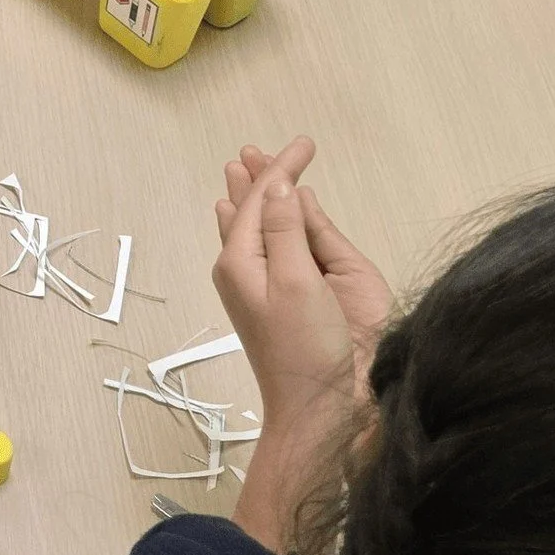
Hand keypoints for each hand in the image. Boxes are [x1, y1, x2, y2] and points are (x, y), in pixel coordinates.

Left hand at [211, 136, 354, 435]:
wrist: (315, 412)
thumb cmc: (307, 348)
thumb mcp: (297, 280)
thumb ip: (288, 229)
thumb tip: (279, 184)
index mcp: (240, 260)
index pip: (261, 199)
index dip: (282, 167)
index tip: (307, 143)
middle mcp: (242, 269)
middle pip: (248, 210)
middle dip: (258, 178)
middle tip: (254, 149)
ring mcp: (254, 286)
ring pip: (253, 228)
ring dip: (258, 197)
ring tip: (248, 171)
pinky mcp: (273, 301)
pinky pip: (264, 249)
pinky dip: (267, 226)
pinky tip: (261, 224)